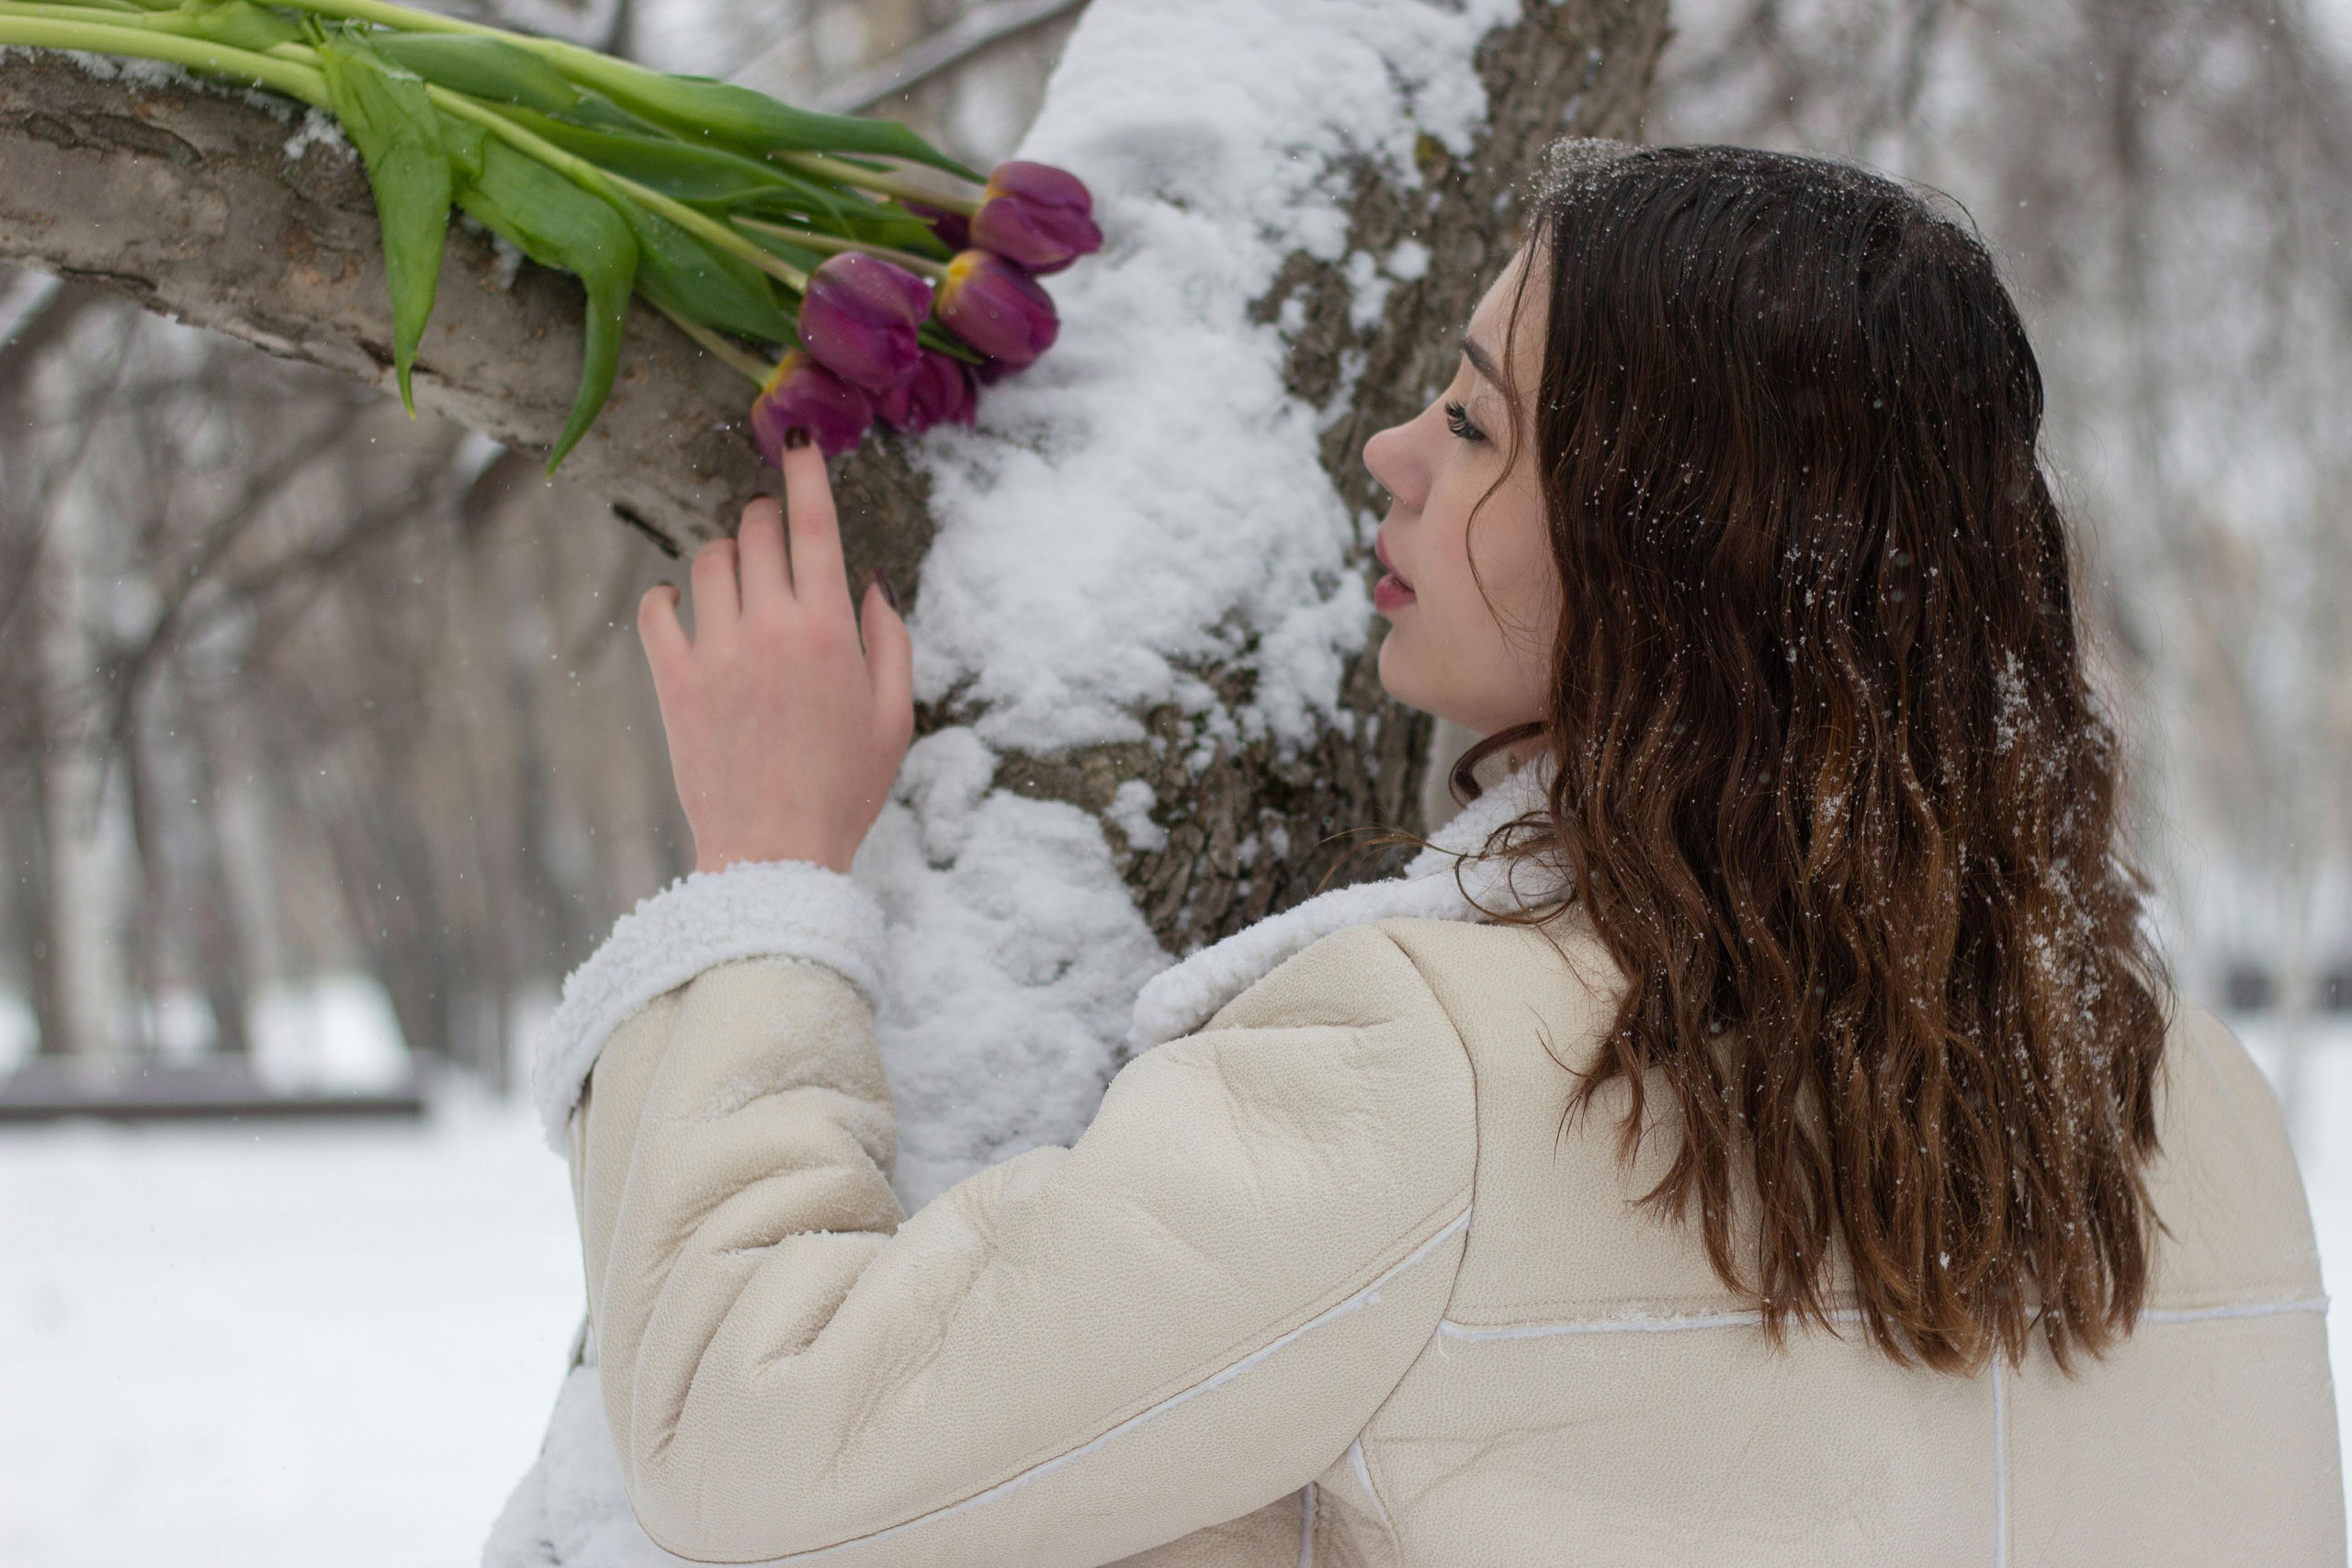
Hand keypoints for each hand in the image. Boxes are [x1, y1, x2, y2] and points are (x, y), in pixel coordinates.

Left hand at [637, 437, 912, 876]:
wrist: (776, 853)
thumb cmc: (846, 786)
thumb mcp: (894, 714)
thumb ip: (889, 638)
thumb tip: (870, 580)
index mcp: (830, 629)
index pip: (814, 524)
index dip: (805, 470)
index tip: (795, 438)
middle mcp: (771, 627)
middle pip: (756, 530)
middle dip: (765, 517)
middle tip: (773, 535)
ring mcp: (717, 650)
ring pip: (708, 559)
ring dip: (723, 555)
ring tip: (737, 582)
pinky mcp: (673, 680)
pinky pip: (656, 606)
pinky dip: (666, 595)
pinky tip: (681, 605)